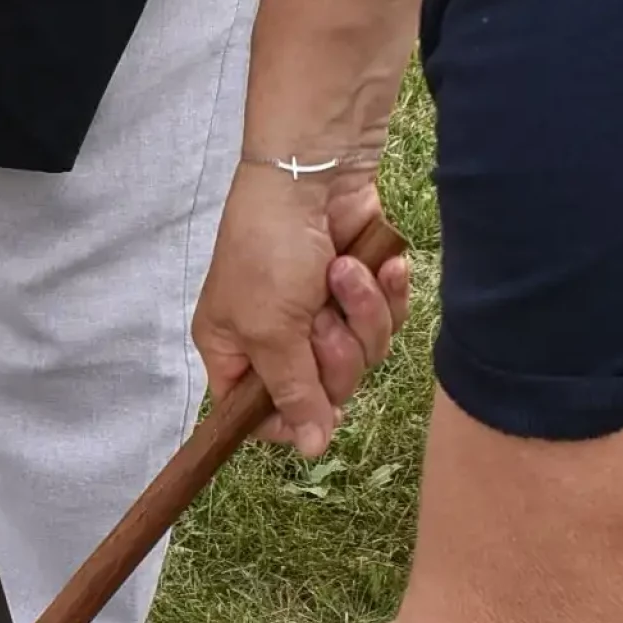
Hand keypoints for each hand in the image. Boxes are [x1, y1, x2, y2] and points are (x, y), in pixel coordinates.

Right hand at [192, 161, 407, 458]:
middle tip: (323, 318)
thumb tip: (310, 449)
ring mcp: (322, 312)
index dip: (292, 417)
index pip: (259, 413)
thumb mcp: (271, 329)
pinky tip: (379, 265)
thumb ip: (292, 392)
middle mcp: (277, 336)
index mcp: (235, 349)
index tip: (318, 408)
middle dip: (335, 351)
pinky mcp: (361, 289)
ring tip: (346, 273)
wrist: (315, 173)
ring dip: (362, 312)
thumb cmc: (270, 249)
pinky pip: (388, 320)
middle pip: (323, 388)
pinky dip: (387, 291)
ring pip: (362, 354)